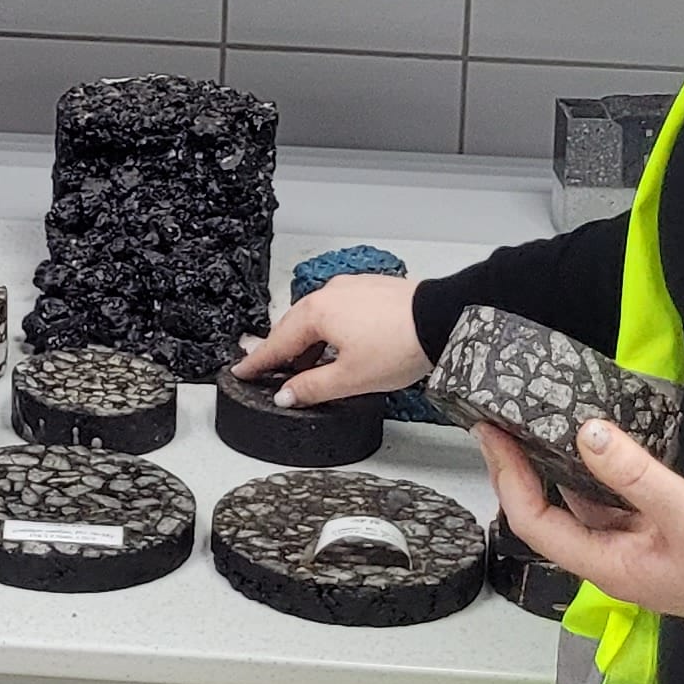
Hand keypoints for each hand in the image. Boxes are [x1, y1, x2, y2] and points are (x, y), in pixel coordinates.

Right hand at [228, 273, 429, 406]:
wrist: (442, 319)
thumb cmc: (400, 345)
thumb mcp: (350, 379)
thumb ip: (311, 388)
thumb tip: (286, 395)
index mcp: (316, 313)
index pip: (276, 343)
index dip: (257, 362)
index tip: (242, 371)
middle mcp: (329, 293)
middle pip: (293, 326)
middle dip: (280, 349)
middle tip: (266, 368)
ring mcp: (351, 288)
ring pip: (317, 317)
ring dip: (307, 341)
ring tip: (305, 364)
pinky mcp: (371, 289)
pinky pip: (338, 309)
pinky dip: (328, 329)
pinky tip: (337, 344)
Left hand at [479, 417, 683, 639]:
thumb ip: (636, 474)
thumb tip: (584, 433)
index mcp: (610, 567)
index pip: (536, 523)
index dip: (508, 478)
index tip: (490, 434)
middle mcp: (616, 561)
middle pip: (552, 514)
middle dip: (524, 469)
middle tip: (505, 421)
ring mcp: (640, 550)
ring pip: (585, 505)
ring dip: (560, 468)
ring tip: (542, 422)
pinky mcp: (663, 536)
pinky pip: (617, 501)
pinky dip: (601, 471)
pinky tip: (600, 441)